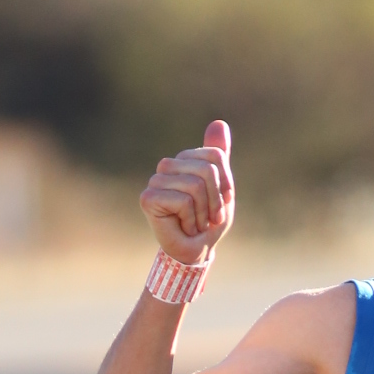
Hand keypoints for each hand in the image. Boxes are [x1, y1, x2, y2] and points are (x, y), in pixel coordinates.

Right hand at [141, 118, 234, 264]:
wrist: (195, 252)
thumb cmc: (208, 221)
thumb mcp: (221, 187)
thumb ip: (219, 155)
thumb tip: (219, 122)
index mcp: (185, 160)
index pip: (216, 157)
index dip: (225, 184)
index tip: (220, 203)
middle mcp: (167, 166)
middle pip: (207, 170)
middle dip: (215, 200)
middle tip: (208, 218)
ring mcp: (155, 181)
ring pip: (195, 186)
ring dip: (203, 213)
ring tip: (195, 223)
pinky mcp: (148, 198)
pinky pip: (183, 201)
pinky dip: (190, 220)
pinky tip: (183, 226)